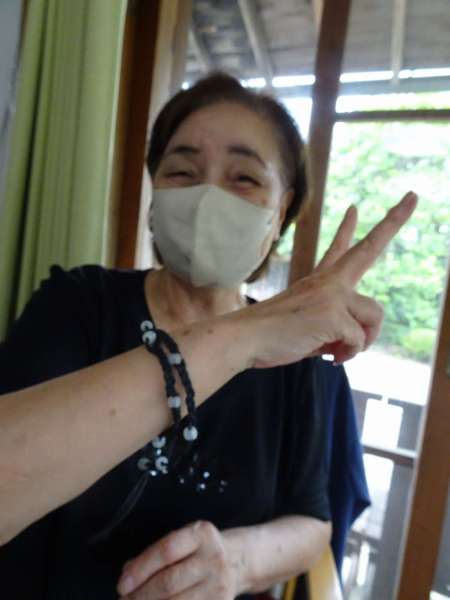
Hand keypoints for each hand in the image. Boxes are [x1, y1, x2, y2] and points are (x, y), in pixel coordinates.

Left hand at [116, 521, 239, 598]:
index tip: (122, 584)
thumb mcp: (183, 540)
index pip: (167, 550)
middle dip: (140, 595)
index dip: (141, 569)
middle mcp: (214, 557)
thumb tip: (127, 573)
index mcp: (202, 534)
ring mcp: (220, 584)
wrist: (237, 560)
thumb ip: (154, 554)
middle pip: (169, 582)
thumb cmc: (199, 549)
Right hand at [244, 191, 417, 366]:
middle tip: (413, 195)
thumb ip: (331, 328)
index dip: (347, 229)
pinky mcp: (333, 313)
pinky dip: (347, 354)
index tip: (355, 208)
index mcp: (318, 281)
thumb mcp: (307, 328)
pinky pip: (358, 339)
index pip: (337, 249)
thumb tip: (354, 343)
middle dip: (394, 220)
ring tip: (339, 351)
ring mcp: (331, 294)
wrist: (245, 337)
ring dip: (363, 340)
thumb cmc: (272, 336)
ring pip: (375, 314)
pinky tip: (330, 357)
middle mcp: (328, 282)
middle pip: (368, 248)